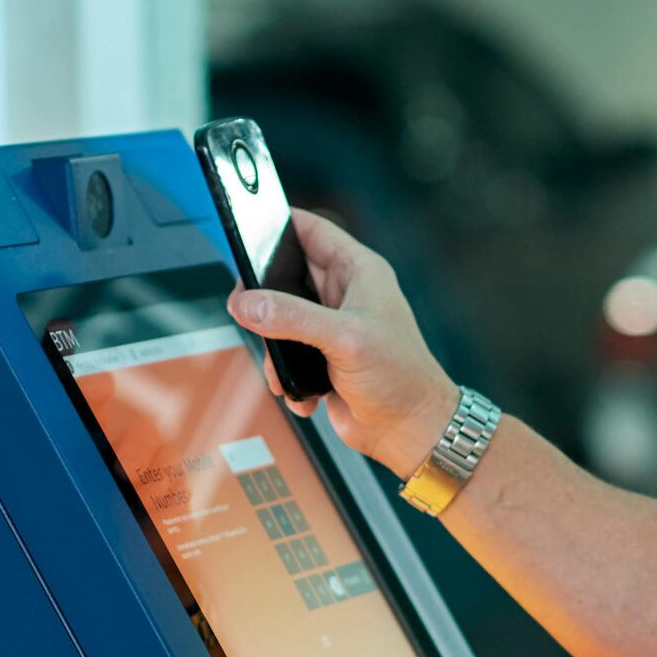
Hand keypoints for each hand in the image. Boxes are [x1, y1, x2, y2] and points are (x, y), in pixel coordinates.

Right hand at [227, 210, 460, 475]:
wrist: (410, 432)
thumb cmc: (402, 378)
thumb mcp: (345, 339)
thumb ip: (293, 317)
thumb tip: (249, 304)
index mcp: (359, 272)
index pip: (311, 230)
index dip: (279, 225)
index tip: (246, 230)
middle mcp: (344, 295)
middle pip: (286, 276)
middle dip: (264, 298)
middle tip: (247, 311)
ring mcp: (331, 327)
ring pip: (279, 320)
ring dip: (274, 346)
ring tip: (283, 367)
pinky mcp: (322, 359)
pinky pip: (286, 355)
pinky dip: (287, 376)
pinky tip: (303, 392)